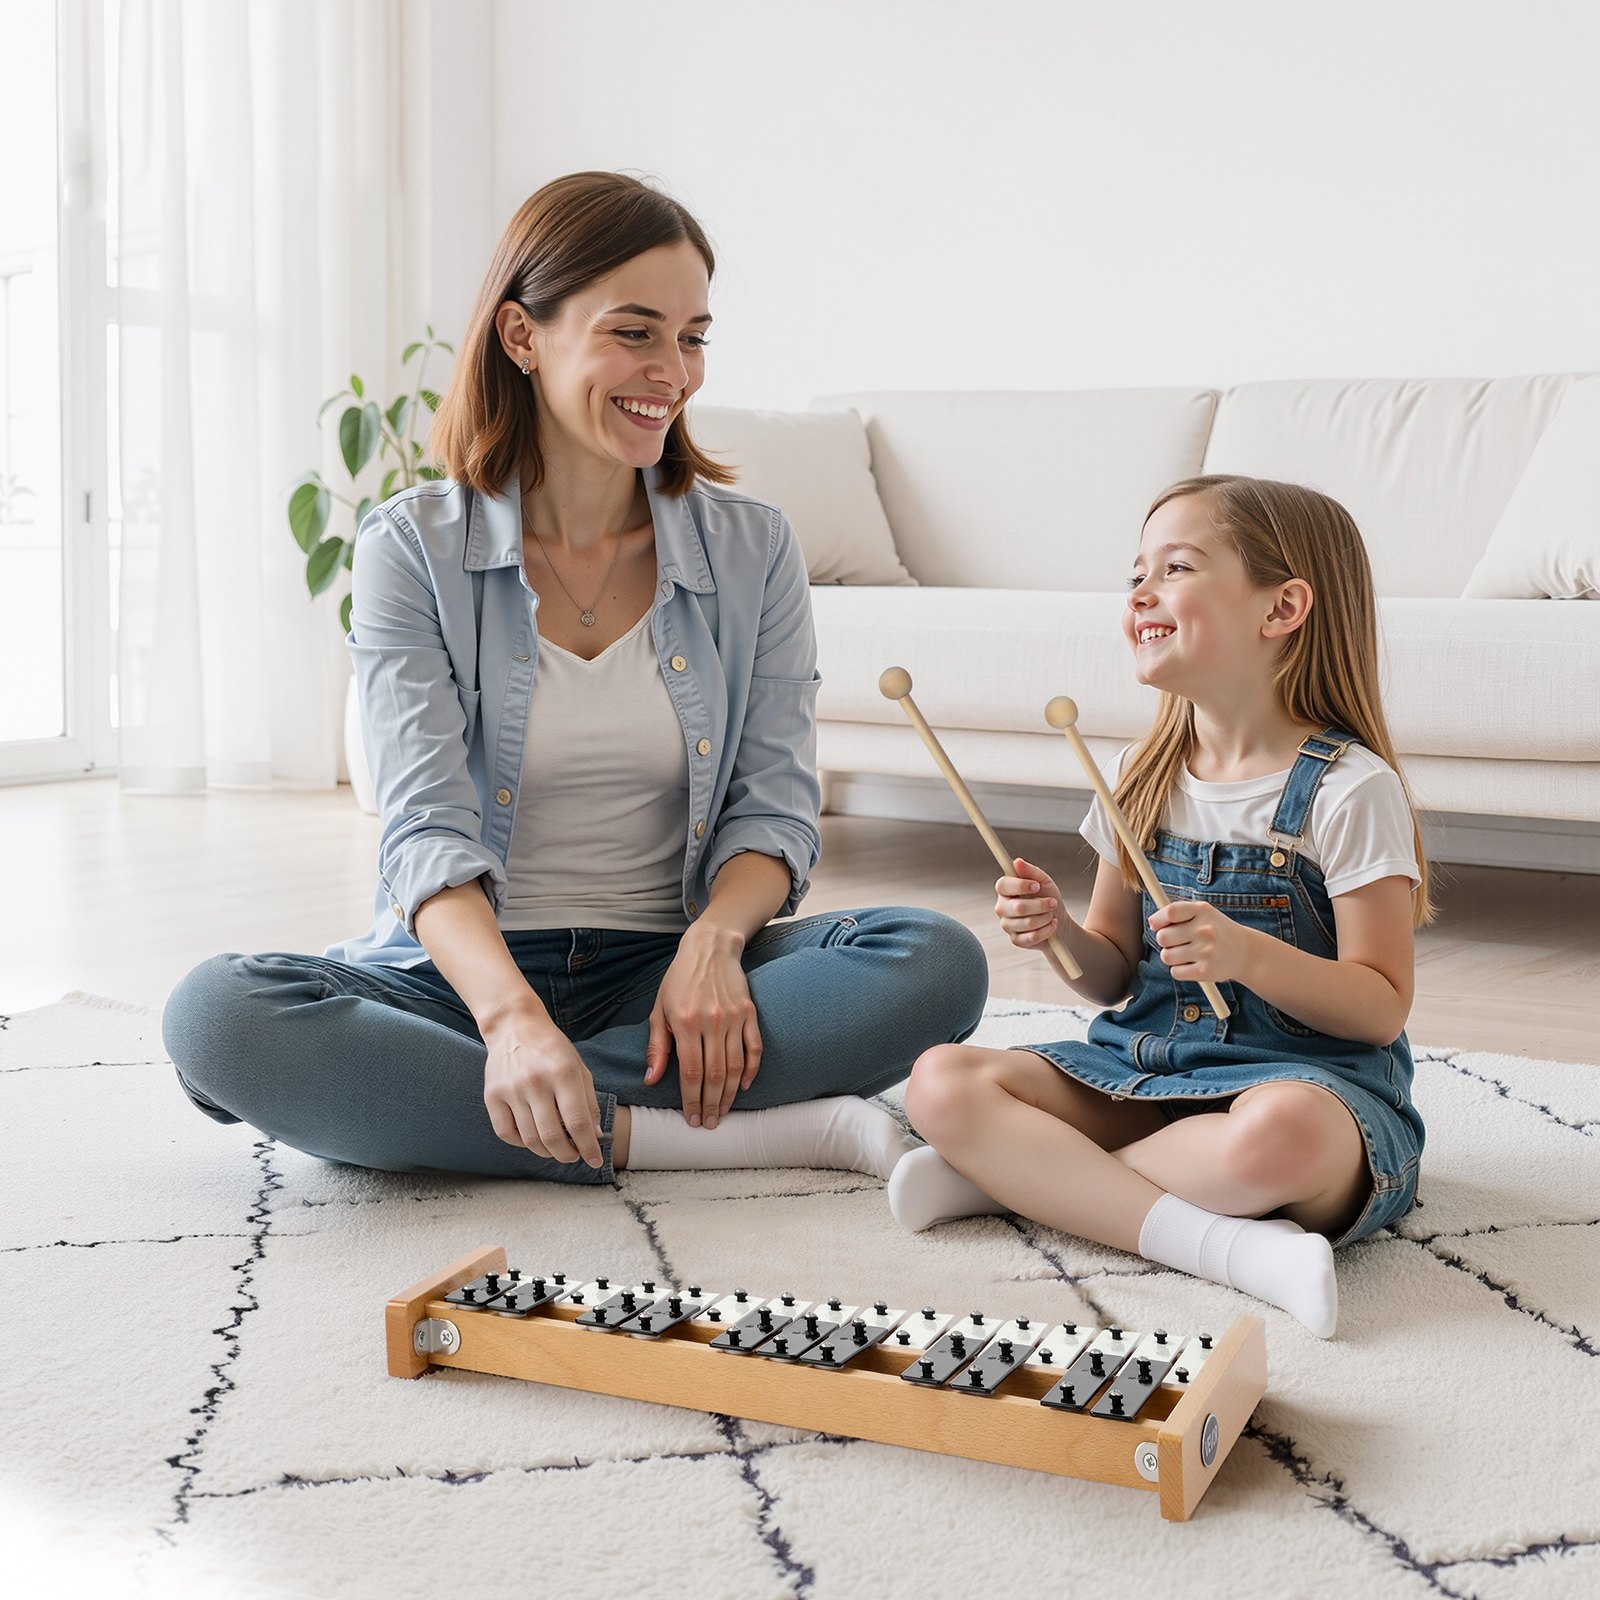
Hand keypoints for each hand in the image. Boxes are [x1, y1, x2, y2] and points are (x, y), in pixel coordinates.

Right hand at [482, 1010, 604, 1166]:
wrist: (514, 1025)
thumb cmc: (551, 1047)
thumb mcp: (578, 1067)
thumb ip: (588, 1101)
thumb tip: (594, 1135)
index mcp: (563, 1073)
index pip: (578, 1122)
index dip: (588, 1147)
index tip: (594, 1160)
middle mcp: (535, 1082)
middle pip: (553, 1137)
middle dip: (568, 1155)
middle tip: (574, 1156)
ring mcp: (511, 1090)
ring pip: (530, 1139)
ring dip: (547, 1152)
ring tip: (556, 1149)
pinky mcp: (492, 1095)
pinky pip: (506, 1133)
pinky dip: (522, 1144)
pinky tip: (533, 1138)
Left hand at [645, 926, 761, 1128]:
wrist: (709, 948)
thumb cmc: (679, 979)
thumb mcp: (659, 1009)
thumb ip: (657, 1046)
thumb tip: (652, 1079)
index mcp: (686, 1023)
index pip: (691, 1073)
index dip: (692, 1100)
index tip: (691, 1119)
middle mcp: (711, 1022)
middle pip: (714, 1075)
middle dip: (711, 1105)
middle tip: (708, 1124)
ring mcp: (733, 1018)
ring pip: (735, 1066)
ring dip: (729, 1094)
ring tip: (723, 1113)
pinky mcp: (749, 1013)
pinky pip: (754, 1048)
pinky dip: (751, 1070)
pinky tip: (744, 1086)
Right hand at [995, 856, 1065, 951]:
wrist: (1058, 921)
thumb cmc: (1048, 897)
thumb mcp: (1044, 881)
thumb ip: (1030, 871)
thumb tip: (1017, 862)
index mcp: (1005, 890)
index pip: (1003, 885)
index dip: (1020, 886)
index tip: (1037, 886)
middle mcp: (1002, 908)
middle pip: (1017, 908)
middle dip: (1040, 905)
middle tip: (1052, 902)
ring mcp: (1007, 925)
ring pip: (1027, 923)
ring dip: (1045, 918)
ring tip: (1052, 914)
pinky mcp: (1016, 940)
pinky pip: (1031, 937)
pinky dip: (1046, 930)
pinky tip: (1052, 925)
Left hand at [1147, 900, 1253, 984]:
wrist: (1247, 953)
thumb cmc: (1217, 931)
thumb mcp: (1203, 914)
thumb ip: (1178, 913)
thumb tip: (1152, 923)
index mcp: (1203, 911)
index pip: (1170, 912)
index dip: (1158, 919)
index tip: (1156, 925)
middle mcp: (1205, 930)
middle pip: (1163, 937)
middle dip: (1165, 941)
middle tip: (1178, 942)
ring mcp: (1206, 951)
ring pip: (1166, 956)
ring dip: (1172, 956)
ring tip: (1188, 953)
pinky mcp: (1206, 971)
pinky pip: (1175, 972)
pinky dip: (1180, 970)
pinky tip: (1193, 964)